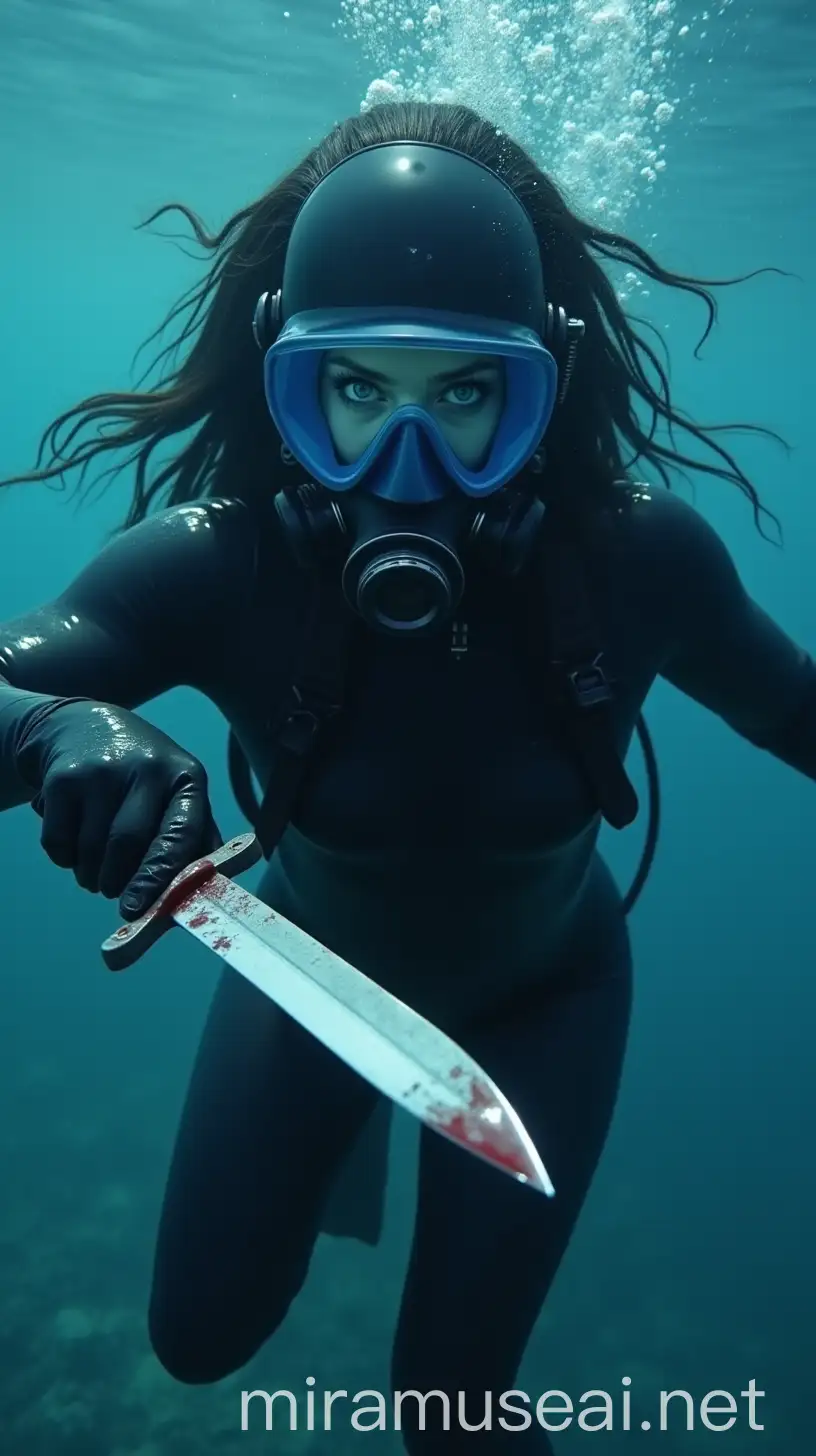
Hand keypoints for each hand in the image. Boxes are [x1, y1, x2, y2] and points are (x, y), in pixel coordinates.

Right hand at [17, 699, 220, 918]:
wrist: (83, 728)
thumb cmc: (143, 780)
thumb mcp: (178, 795)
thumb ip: (194, 843)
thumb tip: (199, 895)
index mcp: (187, 778)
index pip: (180, 833)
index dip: (161, 876)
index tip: (141, 909)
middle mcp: (147, 768)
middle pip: (128, 845)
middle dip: (120, 882)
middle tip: (118, 895)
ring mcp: (102, 771)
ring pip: (92, 851)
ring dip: (92, 877)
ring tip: (98, 867)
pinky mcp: (63, 779)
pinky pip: (59, 844)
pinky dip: (65, 859)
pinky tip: (76, 840)